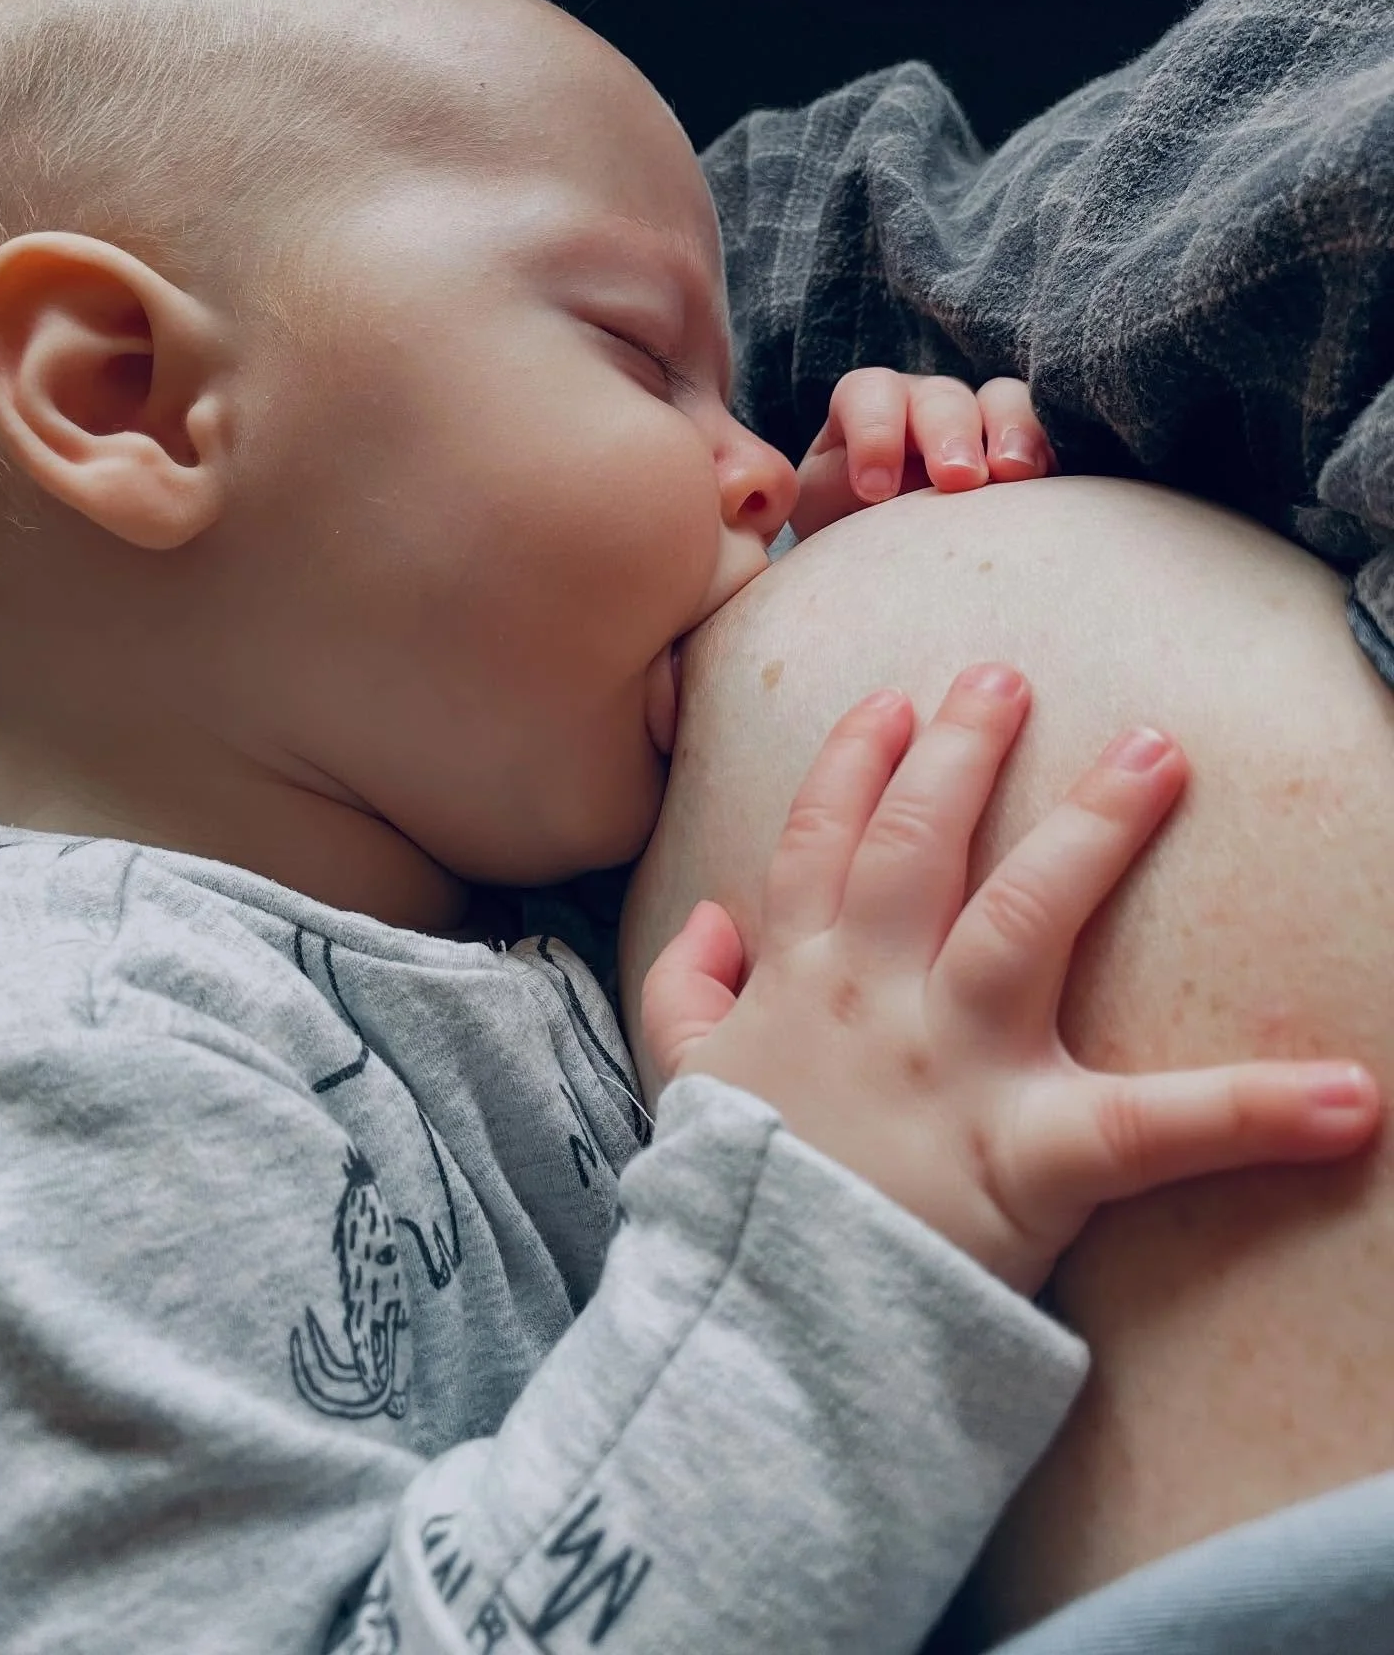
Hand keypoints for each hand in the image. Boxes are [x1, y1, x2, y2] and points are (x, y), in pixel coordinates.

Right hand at [640, 668, 1380, 1295]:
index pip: (823, 841)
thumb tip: (710, 917)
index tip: (893, 703)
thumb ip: (680, 991)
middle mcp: (877, 997)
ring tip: (1155, 752)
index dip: (856, 763)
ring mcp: (957, 1066)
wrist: (760, 1332)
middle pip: (922, 844)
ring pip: (1024, 915)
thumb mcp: (685, 1086)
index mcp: (801, 980)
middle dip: (964, 749)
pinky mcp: (1034, 1156)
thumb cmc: (738, 1204)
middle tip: (1008, 675)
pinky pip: (1153, 1129)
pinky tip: (1348, 1095)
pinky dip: (1253, 1114)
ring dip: (1093, 827)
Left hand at [788, 368, 1056, 542]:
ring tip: (1015, 475)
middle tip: (956, 479)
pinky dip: (1050, 450)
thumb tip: (854, 524)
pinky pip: (1048, 431)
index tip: (873, 494)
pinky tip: (1053, 480)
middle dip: (948, 434)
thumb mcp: (829, 524)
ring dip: (1012, 432)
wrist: (894, 568)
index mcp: (867, 412)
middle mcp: (925, 406)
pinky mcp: (1026, 449)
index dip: (874, 434)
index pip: (868, 394)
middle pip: (940, 397)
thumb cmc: (851, 542)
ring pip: (1003, 400)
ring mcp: (981, 421)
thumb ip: (833, 510)